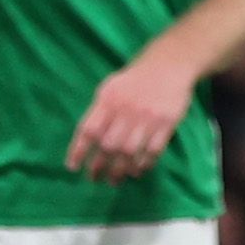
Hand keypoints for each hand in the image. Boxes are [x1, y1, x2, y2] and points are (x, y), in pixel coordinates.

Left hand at [67, 54, 196, 182]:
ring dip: (121, 170)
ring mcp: (148, 117)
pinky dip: (144, 164)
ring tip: (115, 179)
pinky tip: (137, 170)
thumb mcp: (110, 87)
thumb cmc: (135, 79)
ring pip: (130, 152)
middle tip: (96, 179)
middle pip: (109, 145)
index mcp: (109, 99)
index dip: (79, 151)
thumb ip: (99, 112)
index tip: (73, 167)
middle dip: (100, 167)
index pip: (89, 129)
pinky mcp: (167, 122)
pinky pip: (153, 150)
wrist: (170, 64)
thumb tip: (88, 142)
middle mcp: (126, 108)